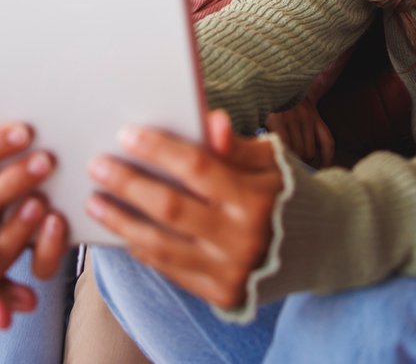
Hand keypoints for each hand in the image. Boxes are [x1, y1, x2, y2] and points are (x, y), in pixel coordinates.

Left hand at [85, 110, 282, 310]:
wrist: (321, 246)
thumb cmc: (283, 190)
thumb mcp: (269, 159)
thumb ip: (234, 144)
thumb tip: (210, 120)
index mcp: (257, 197)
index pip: (198, 167)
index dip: (159, 149)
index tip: (126, 134)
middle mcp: (245, 238)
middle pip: (171, 207)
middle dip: (128, 184)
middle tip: (97, 165)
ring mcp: (232, 271)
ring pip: (162, 244)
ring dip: (121, 222)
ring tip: (94, 201)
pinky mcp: (223, 295)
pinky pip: (171, 270)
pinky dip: (142, 249)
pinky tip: (121, 230)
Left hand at [264, 97, 334, 167]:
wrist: (284, 84)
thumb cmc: (268, 107)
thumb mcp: (259, 118)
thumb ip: (260, 136)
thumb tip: (263, 158)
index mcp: (277, 118)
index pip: (284, 147)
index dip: (283, 160)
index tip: (279, 169)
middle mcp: (294, 118)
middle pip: (298, 152)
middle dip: (294, 162)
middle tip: (288, 166)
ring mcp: (308, 119)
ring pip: (310, 151)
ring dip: (305, 160)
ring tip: (298, 163)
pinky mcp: (318, 120)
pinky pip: (328, 143)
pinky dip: (326, 158)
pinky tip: (322, 166)